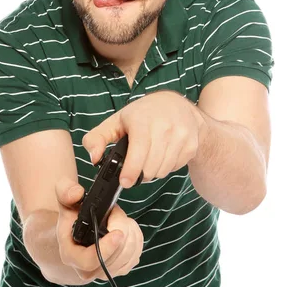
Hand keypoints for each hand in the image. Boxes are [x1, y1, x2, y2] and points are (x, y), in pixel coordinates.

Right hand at [55, 178, 143, 282]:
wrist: (76, 235)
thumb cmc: (72, 219)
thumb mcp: (65, 202)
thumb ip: (66, 192)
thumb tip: (77, 193)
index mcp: (71, 255)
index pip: (90, 261)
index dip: (107, 248)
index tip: (118, 233)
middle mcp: (87, 270)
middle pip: (115, 256)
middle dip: (123, 230)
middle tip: (116, 213)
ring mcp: (105, 272)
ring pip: (129, 255)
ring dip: (130, 233)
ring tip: (121, 219)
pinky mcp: (120, 269)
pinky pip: (136, 255)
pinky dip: (136, 239)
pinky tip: (127, 228)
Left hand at [82, 90, 205, 187]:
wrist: (178, 105)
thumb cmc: (143, 114)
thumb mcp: (116, 121)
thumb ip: (97, 138)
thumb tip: (94, 158)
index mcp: (143, 120)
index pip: (139, 149)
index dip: (131, 169)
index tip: (125, 182)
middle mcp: (165, 126)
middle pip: (150, 166)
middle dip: (139, 173)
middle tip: (135, 168)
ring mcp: (181, 135)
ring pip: (162, 170)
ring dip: (152, 171)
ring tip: (148, 159)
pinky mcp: (191, 145)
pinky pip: (174, 168)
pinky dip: (165, 167)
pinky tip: (162, 154)